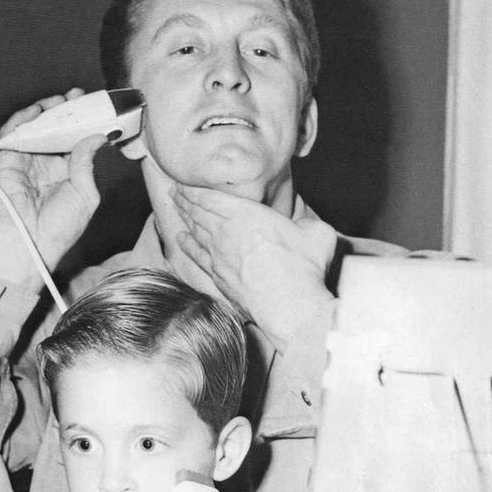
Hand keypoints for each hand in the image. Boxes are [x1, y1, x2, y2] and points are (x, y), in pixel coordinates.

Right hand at [0, 88, 106, 290]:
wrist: (32, 245)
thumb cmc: (60, 228)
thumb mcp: (85, 194)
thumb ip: (87, 163)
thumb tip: (96, 136)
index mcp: (67, 173)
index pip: (75, 140)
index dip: (83, 122)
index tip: (93, 105)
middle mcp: (47, 165)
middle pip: (55, 129)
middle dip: (65, 110)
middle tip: (76, 96)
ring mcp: (27, 162)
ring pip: (34, 128)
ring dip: (45, 111)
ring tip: (57, 101)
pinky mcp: (8, 163)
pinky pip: (11, 136)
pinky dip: (20, 121)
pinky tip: (34, 111)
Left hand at [170, 183, 336, 339]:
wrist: (289, 307)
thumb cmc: (304, 268)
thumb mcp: (315, 232)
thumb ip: (305, 219)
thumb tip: (302, 216)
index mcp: (248, 215)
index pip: (212, 198)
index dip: (195, 191)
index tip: (185, 185)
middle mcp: (227, 233)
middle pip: (200, 213)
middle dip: (186, 201)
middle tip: (176, 194)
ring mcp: (219, 257)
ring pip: (196, 232)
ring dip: (185, 219)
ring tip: (177, 210)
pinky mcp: (219, 278)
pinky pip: (197, 256)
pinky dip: (188, 245)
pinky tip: (181, 239)